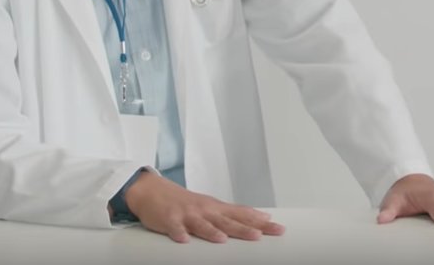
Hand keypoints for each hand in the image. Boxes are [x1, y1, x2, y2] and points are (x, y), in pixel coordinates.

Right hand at [124, 172, 284, 242]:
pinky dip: (178, 233)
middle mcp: (206, 210)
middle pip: (228, 220)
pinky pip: (174, 227)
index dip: (261, 222)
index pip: (243, 215)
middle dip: (245, 228)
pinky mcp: (169, 219)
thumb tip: (262, 217)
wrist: (154, 191)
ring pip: (202, 224)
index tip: (279, 229)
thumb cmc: (186, 203)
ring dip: (213, 231)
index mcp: (217, 209)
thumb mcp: (213, 207)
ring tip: (224, 239)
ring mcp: (187, 214)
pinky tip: (183, 240)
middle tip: (261, 235)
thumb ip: (234, 214)